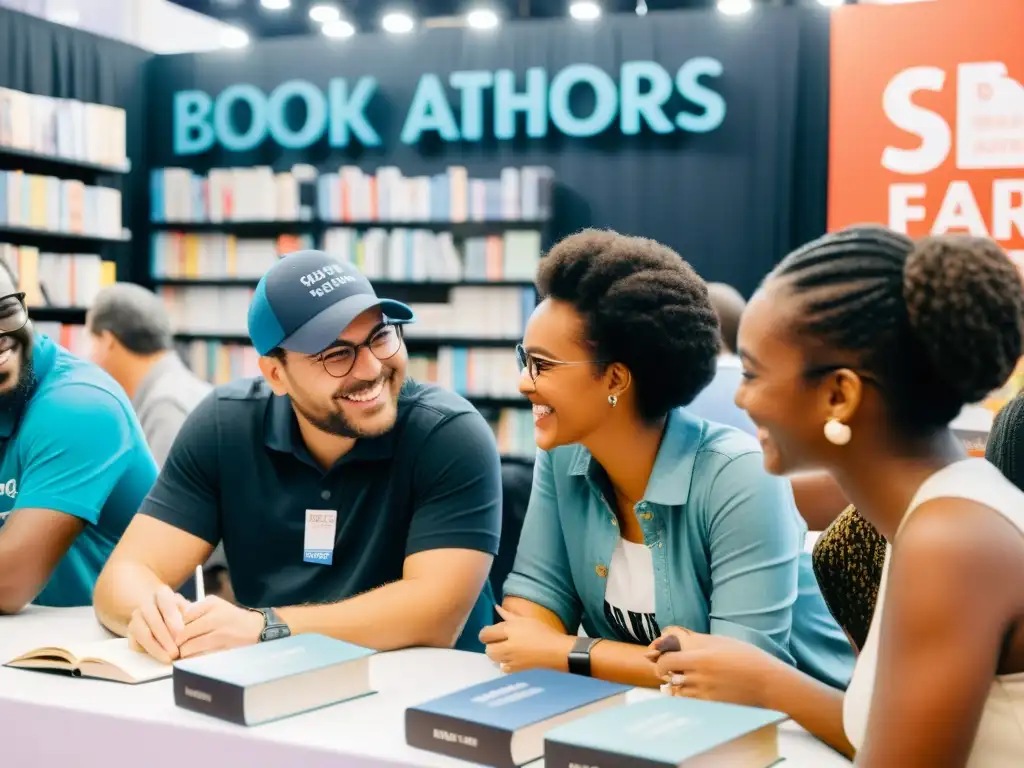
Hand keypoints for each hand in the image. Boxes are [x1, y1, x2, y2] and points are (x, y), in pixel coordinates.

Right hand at [127, 584, 189, 662]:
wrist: (161, 617)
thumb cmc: (181, 614)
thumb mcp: (188, 609)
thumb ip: (189, 616)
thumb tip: (189, 627)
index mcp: (162, 594)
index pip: (166, 603)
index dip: (172, 617)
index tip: (181, 632)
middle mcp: (146, 604)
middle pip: (153, 620)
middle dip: (165, 638)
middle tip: (176, 652)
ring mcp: (136, 619)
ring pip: (142, 633)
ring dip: (156, 648)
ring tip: (169, 658)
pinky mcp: (130, 633)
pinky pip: (135, 644)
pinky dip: (148, 652)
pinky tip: (160, 658)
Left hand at [175, 596, 264, 658]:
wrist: (255, 629)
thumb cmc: (229, 617)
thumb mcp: (213, 604)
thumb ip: (191, 607)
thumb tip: (169, 607)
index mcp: (211, 605)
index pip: (181, 617)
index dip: (172, 627)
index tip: (170, 633)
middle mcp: (215, 618)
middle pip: (183, 634)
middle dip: (175, 642)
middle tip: (173, 645)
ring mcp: (220, 636)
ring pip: (188, 648)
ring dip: (183, 652)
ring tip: (183, 652)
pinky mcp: (223, 651)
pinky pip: (199, 658)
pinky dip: (193, 660)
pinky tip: (194, 657)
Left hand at [479, 605, 573, 673]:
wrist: (555, 650)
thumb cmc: (541, 631)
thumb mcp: (525, 620)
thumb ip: (507, 614)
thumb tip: (495, 607)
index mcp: (509, 630)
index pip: (486, 634)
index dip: (485, 633)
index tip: (490, 632)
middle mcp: (507, 645)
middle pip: (487, 648)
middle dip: (490, 644)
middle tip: (498, 641)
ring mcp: (511, 659)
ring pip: (493, 658)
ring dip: (495, 653)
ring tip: (504, 649)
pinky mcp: (516, 669)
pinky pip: (502, 667)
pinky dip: (504, 664)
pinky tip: (510, 659)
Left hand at [649, 626, 778, 708]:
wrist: (767, 681)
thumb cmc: (746, 657)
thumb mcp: (720, 642)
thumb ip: (697, 641)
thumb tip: (677, 638)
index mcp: (700, 658)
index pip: (667, 661)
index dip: (661, 662)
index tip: (664, 663)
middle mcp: (700, 677)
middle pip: (671, 678)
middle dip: (668, 675)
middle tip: (672, 672)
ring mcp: (706, 693)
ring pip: (679, 693)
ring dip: (678, 688)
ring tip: (686, 682)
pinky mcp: (713, 706)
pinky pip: (691, 704)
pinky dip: (689, 698)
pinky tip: (696, 692)